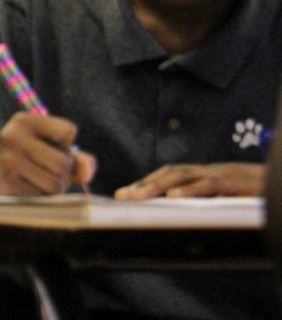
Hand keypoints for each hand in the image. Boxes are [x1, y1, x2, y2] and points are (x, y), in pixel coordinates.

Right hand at [0, 112, 95, 196]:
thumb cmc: (29, 161)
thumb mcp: (51, 149)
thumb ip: (78, 158)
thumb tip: (86, 174)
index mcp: (23, 121)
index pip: (68, 130)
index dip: (65, 145)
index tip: (48, 146)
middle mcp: (11, 137)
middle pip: (63, 162)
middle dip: (61, 173)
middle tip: (43, 171)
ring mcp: (5, 162)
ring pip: (55, 184)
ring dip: (52, 189)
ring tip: (36, 182)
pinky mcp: (2, 186)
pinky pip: (40, 200)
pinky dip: (40, 200)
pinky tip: (26, 192)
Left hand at [115, 162, 263, 198]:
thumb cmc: (260, 196)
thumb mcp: (230, 201)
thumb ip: (206, 203)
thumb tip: (177, 212)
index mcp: (209, 175)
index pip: (172, 174)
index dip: (148, 182)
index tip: (124, 194)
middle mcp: (214, 171)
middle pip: (173, 172)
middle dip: (145, 183)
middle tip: (123, 196)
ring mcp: (226, 174)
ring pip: (186, 174)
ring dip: (158, 184)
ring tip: (138, 195)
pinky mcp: (240, 182)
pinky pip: (212, 184)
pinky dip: (192, 189)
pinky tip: (175, 196)